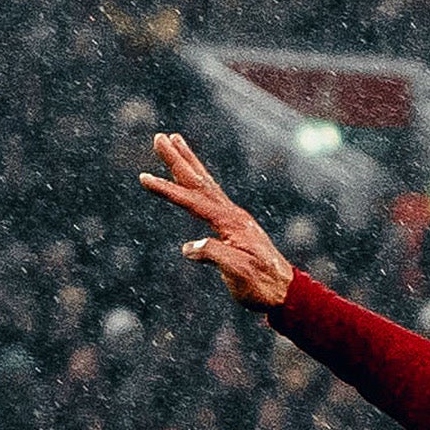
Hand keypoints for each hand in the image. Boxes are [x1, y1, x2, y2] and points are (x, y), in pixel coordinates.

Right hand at [139, 132, 292, 308]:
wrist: (285, 292)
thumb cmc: (262, 285)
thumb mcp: (238, 273)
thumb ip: (215, 256)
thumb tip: (188, 248)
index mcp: (230, 222)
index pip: (192, 201)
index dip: (167, 190)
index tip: (143, 178)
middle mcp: (232, 214)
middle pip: (199, 181)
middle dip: (178, 159)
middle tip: (159, 137)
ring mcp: (234, 218)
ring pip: (206, 184)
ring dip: (189, 162)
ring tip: (175, 140)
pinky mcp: (235, 225)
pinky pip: (212, 197)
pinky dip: (200, 182)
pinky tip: (195, 179)